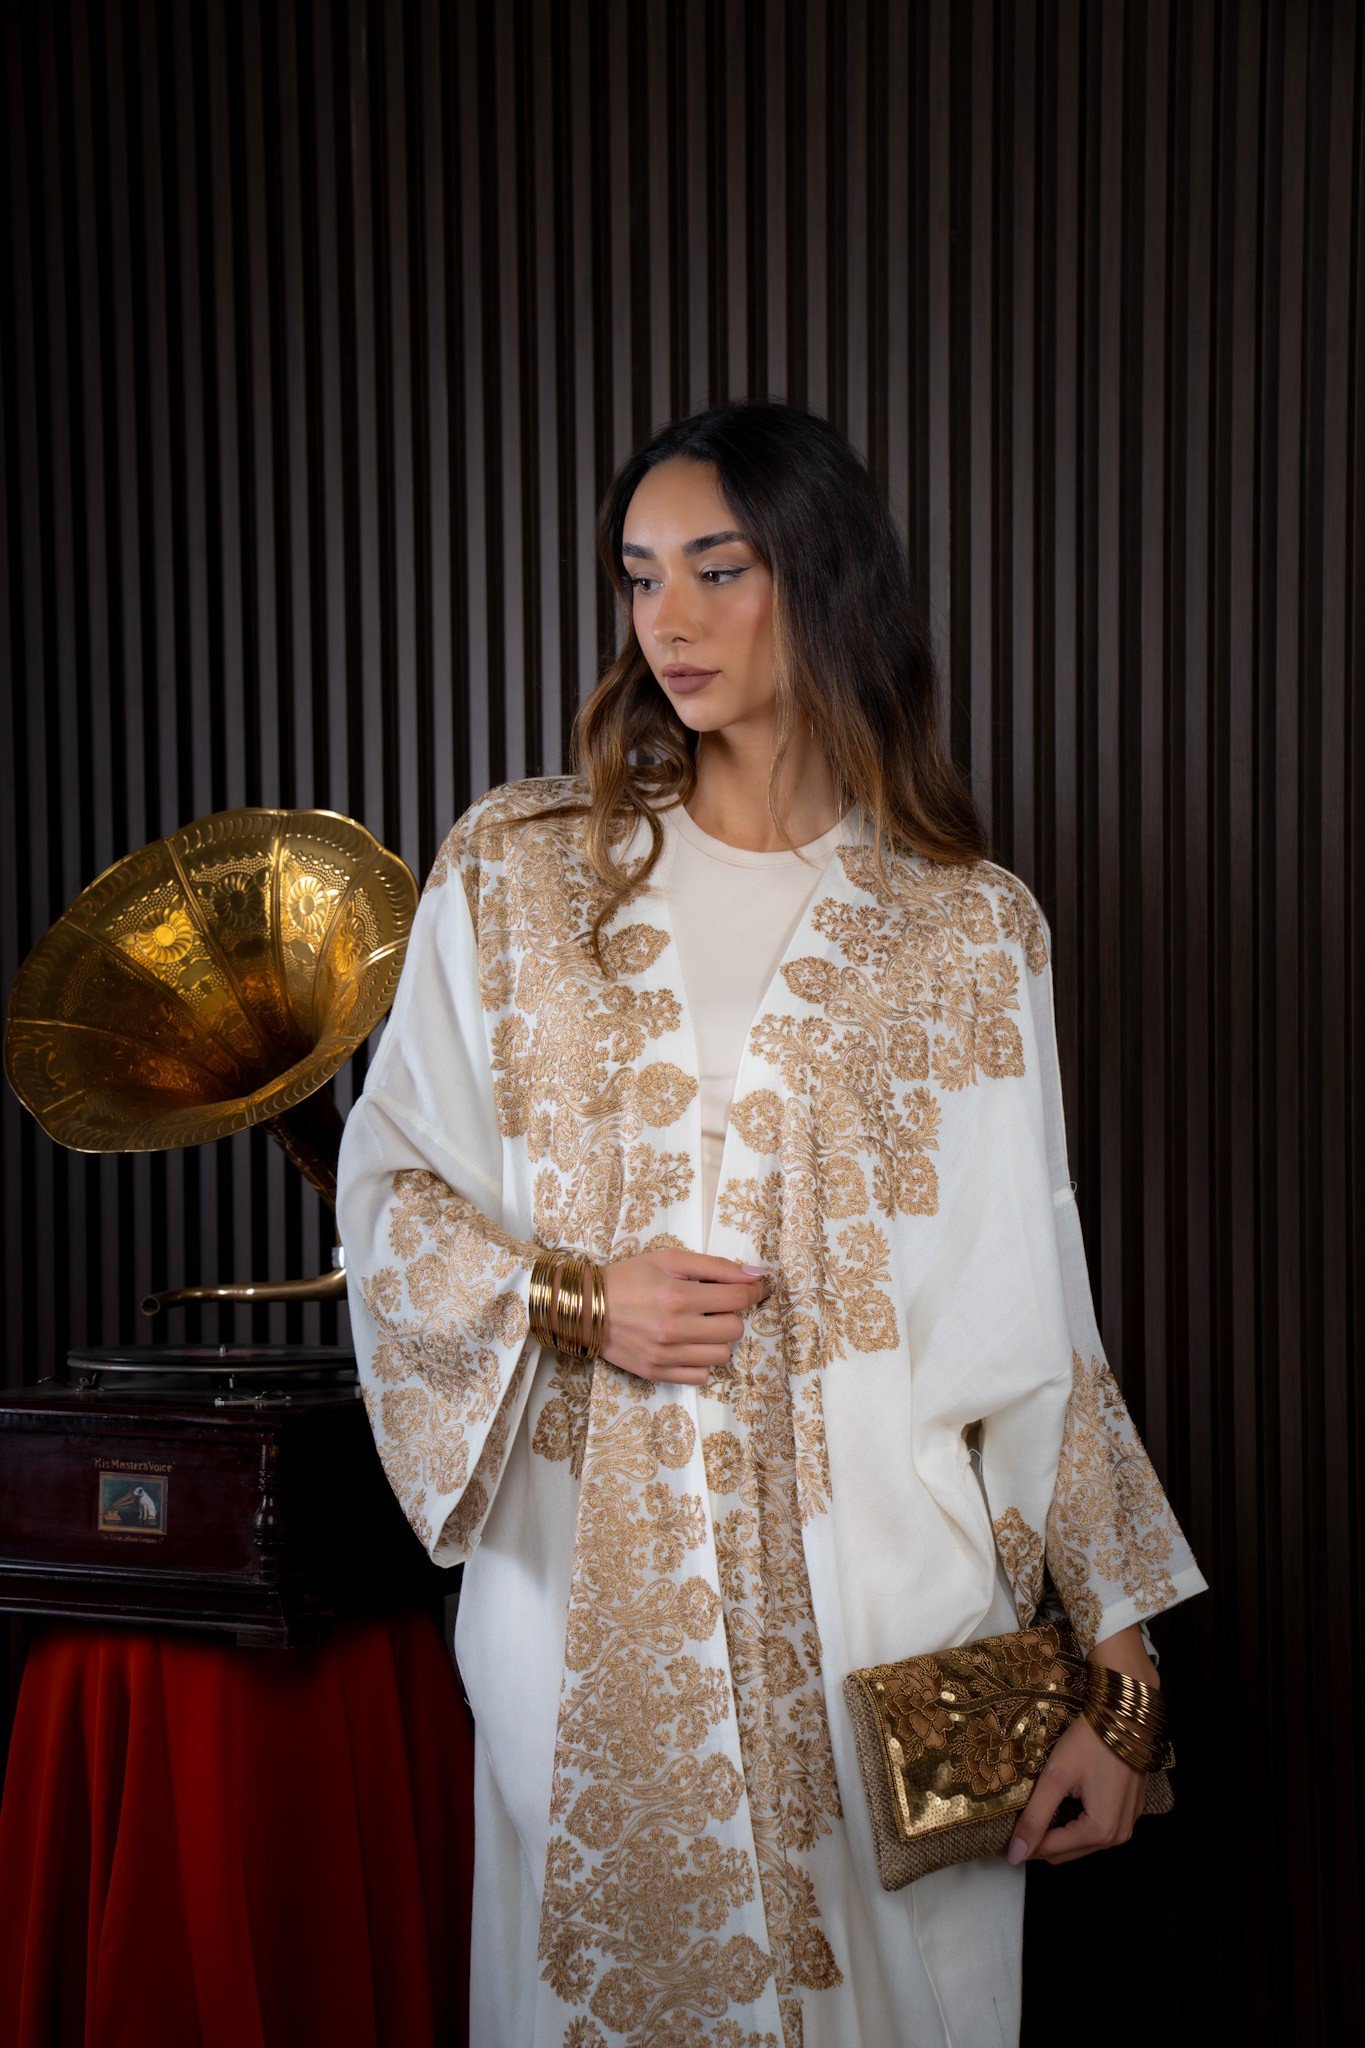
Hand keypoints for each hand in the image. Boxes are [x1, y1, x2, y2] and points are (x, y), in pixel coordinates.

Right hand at [586, 1249, 770, 1385]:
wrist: (584, 1308)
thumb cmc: (628, 1278)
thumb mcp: (670, 1258)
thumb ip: (716, 1266)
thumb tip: (757, 1275)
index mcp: (679, 1296)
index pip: (739, 1299)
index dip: (753, 1291)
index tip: (754, 1288)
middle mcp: (675, 1329)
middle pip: (735, 1330)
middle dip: (730, 1314)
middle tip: (712, 1305)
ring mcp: (665, 1356)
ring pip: (722, 1356)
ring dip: (717, 1339)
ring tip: (699, 1325)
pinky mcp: (656, 1373)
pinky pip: (700, 1376)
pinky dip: (700, 1361)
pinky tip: (687, 1345)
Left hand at [1005, 1624, 1159, 1866]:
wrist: (1125, 1713)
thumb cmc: (1090, 1741)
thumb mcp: (1056, 1777)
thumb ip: (1035, 1818)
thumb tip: (1015, 1856)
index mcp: (1100, 1831)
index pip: (1051, 1851)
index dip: (1022, 1847)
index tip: (998, 1843)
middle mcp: (1117, 1836)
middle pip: (1067, 1851)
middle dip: (1038, 1843)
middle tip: (1010, 1828)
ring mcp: (1126, 1824)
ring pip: (1081, 1843)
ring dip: (1056, 1834)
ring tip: (1029, 1816)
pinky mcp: (1129, 1811)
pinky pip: (1096, 1829)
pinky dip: (1074, 1824)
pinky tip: (1058, 1806)